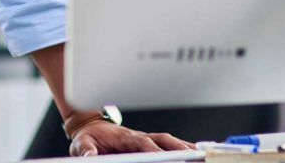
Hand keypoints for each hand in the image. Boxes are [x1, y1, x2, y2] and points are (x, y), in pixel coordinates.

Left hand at [68, 119, 195, 156]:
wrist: (89, 126)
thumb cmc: (87, 137)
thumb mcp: (81, 144)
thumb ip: (86, 151)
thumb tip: (90, 158)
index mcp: (125, 137)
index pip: (144, 144)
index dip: (157, 151)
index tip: (168, 158)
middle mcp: (139, 137)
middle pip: (163, 141)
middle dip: (179, 149)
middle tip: (195, 158)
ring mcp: (145, 139)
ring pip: (170, 142)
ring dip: (185, 148)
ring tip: (203, 157)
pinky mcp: (148, 144)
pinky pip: (168, 145)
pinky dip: (183, 148)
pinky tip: (197, 154)